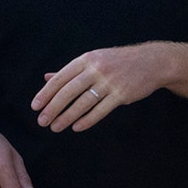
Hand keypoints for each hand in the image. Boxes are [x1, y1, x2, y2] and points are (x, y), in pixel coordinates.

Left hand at [31, 42, 175, 131]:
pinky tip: (76, 127)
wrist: (151, 62)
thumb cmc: (117, 61)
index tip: (35, 106)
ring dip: (67, 117)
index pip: (60, 78)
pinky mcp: (122, 94)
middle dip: (53, 108)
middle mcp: (96, 69)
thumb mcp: (93, 60)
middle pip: (68, 91)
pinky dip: (87, 120)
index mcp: (85, 60)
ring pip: (83, 102)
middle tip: (42, 121)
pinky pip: (101, 110)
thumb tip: (46, 78)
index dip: (46, 93)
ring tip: (55, 127)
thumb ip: (70, 71)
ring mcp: (109, 82)